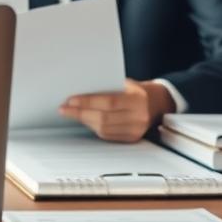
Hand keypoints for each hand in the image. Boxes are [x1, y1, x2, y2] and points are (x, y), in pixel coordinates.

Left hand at [57, 79, 176, 142]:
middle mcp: (138, 116)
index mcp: (137, 99)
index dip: (87, 102)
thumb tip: (79, 90)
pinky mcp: (132, 138)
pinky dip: (93, 128)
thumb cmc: (136, 91)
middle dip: (80, 114)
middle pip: (103, 118)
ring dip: (84, 121)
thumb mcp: (125, 83)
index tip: (70, 100)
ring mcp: (136, 130)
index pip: (109, 102)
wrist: (157, 103)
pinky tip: (85, 120)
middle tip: (64, 109)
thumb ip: (107, 87)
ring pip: (103, 129)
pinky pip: (108, 136)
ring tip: (72, 114)